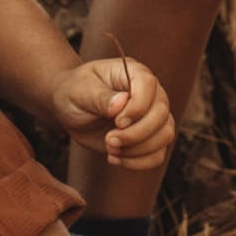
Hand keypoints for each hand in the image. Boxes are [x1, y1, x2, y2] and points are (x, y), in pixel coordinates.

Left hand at [53, 54, 176, 170]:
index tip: (117, 122)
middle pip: (161, 114)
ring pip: (165, 135)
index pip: (148, 85)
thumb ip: (100, 97)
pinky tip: (114, 157)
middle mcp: (150, 93)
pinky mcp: (149, 137)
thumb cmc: (74, 92)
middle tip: (109, 140)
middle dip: (136, 134)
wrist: (70, 107)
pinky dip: (138, 162)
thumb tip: (121, 103)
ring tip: (110, 149)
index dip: (137, 107)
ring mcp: (152, 115)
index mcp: (133, 72)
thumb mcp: (80, 91)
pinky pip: (158, 154)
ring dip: (139, 150)